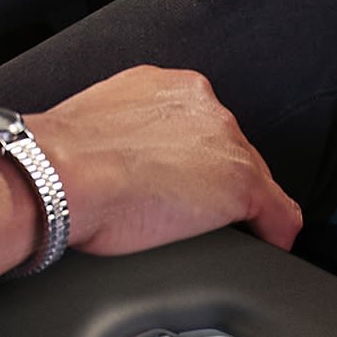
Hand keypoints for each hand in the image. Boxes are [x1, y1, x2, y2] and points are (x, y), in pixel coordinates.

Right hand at [37, 66, 302, 257]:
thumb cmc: (58, 163)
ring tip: (208, 234)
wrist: (57, 177)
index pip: (201, 127)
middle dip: (213, 182)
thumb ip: (122, 135)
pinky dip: (273, 236)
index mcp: (167, 87)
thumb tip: (113, 164)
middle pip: (230, 151)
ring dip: (236, 207)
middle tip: (184, 214)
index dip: (192, 162)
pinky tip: (261, 248)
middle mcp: (203, 105)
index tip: (177, 183)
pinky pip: (278, 216)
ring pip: (253, 179)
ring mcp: (225, 144)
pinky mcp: (240, 185)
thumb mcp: (95, 129)